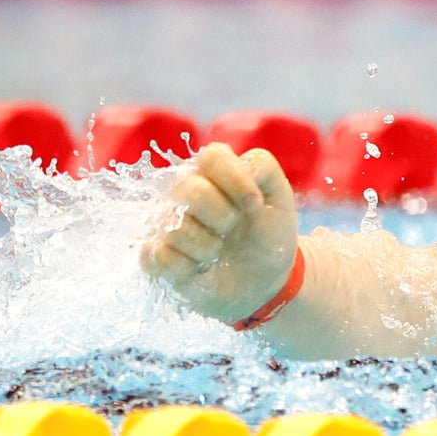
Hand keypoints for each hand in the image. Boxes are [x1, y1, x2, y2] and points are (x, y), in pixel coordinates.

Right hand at [141, 144, 300, 325]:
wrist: (266, 279)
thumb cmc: (268, 233)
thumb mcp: (280, 197)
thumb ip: (263, 168)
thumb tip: (240, 167)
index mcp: (215, 174)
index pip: (211, 156)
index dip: (235, 179)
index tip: (255, 205)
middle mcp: (185, 194)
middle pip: (189, 190)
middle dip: (223, 216)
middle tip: (234, 229)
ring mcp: (168, 224)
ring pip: (174, 227)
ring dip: (207, 246)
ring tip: (219, 251)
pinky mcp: (158, 257)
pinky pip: (156, 257)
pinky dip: (185, 267)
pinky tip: (200, 269)